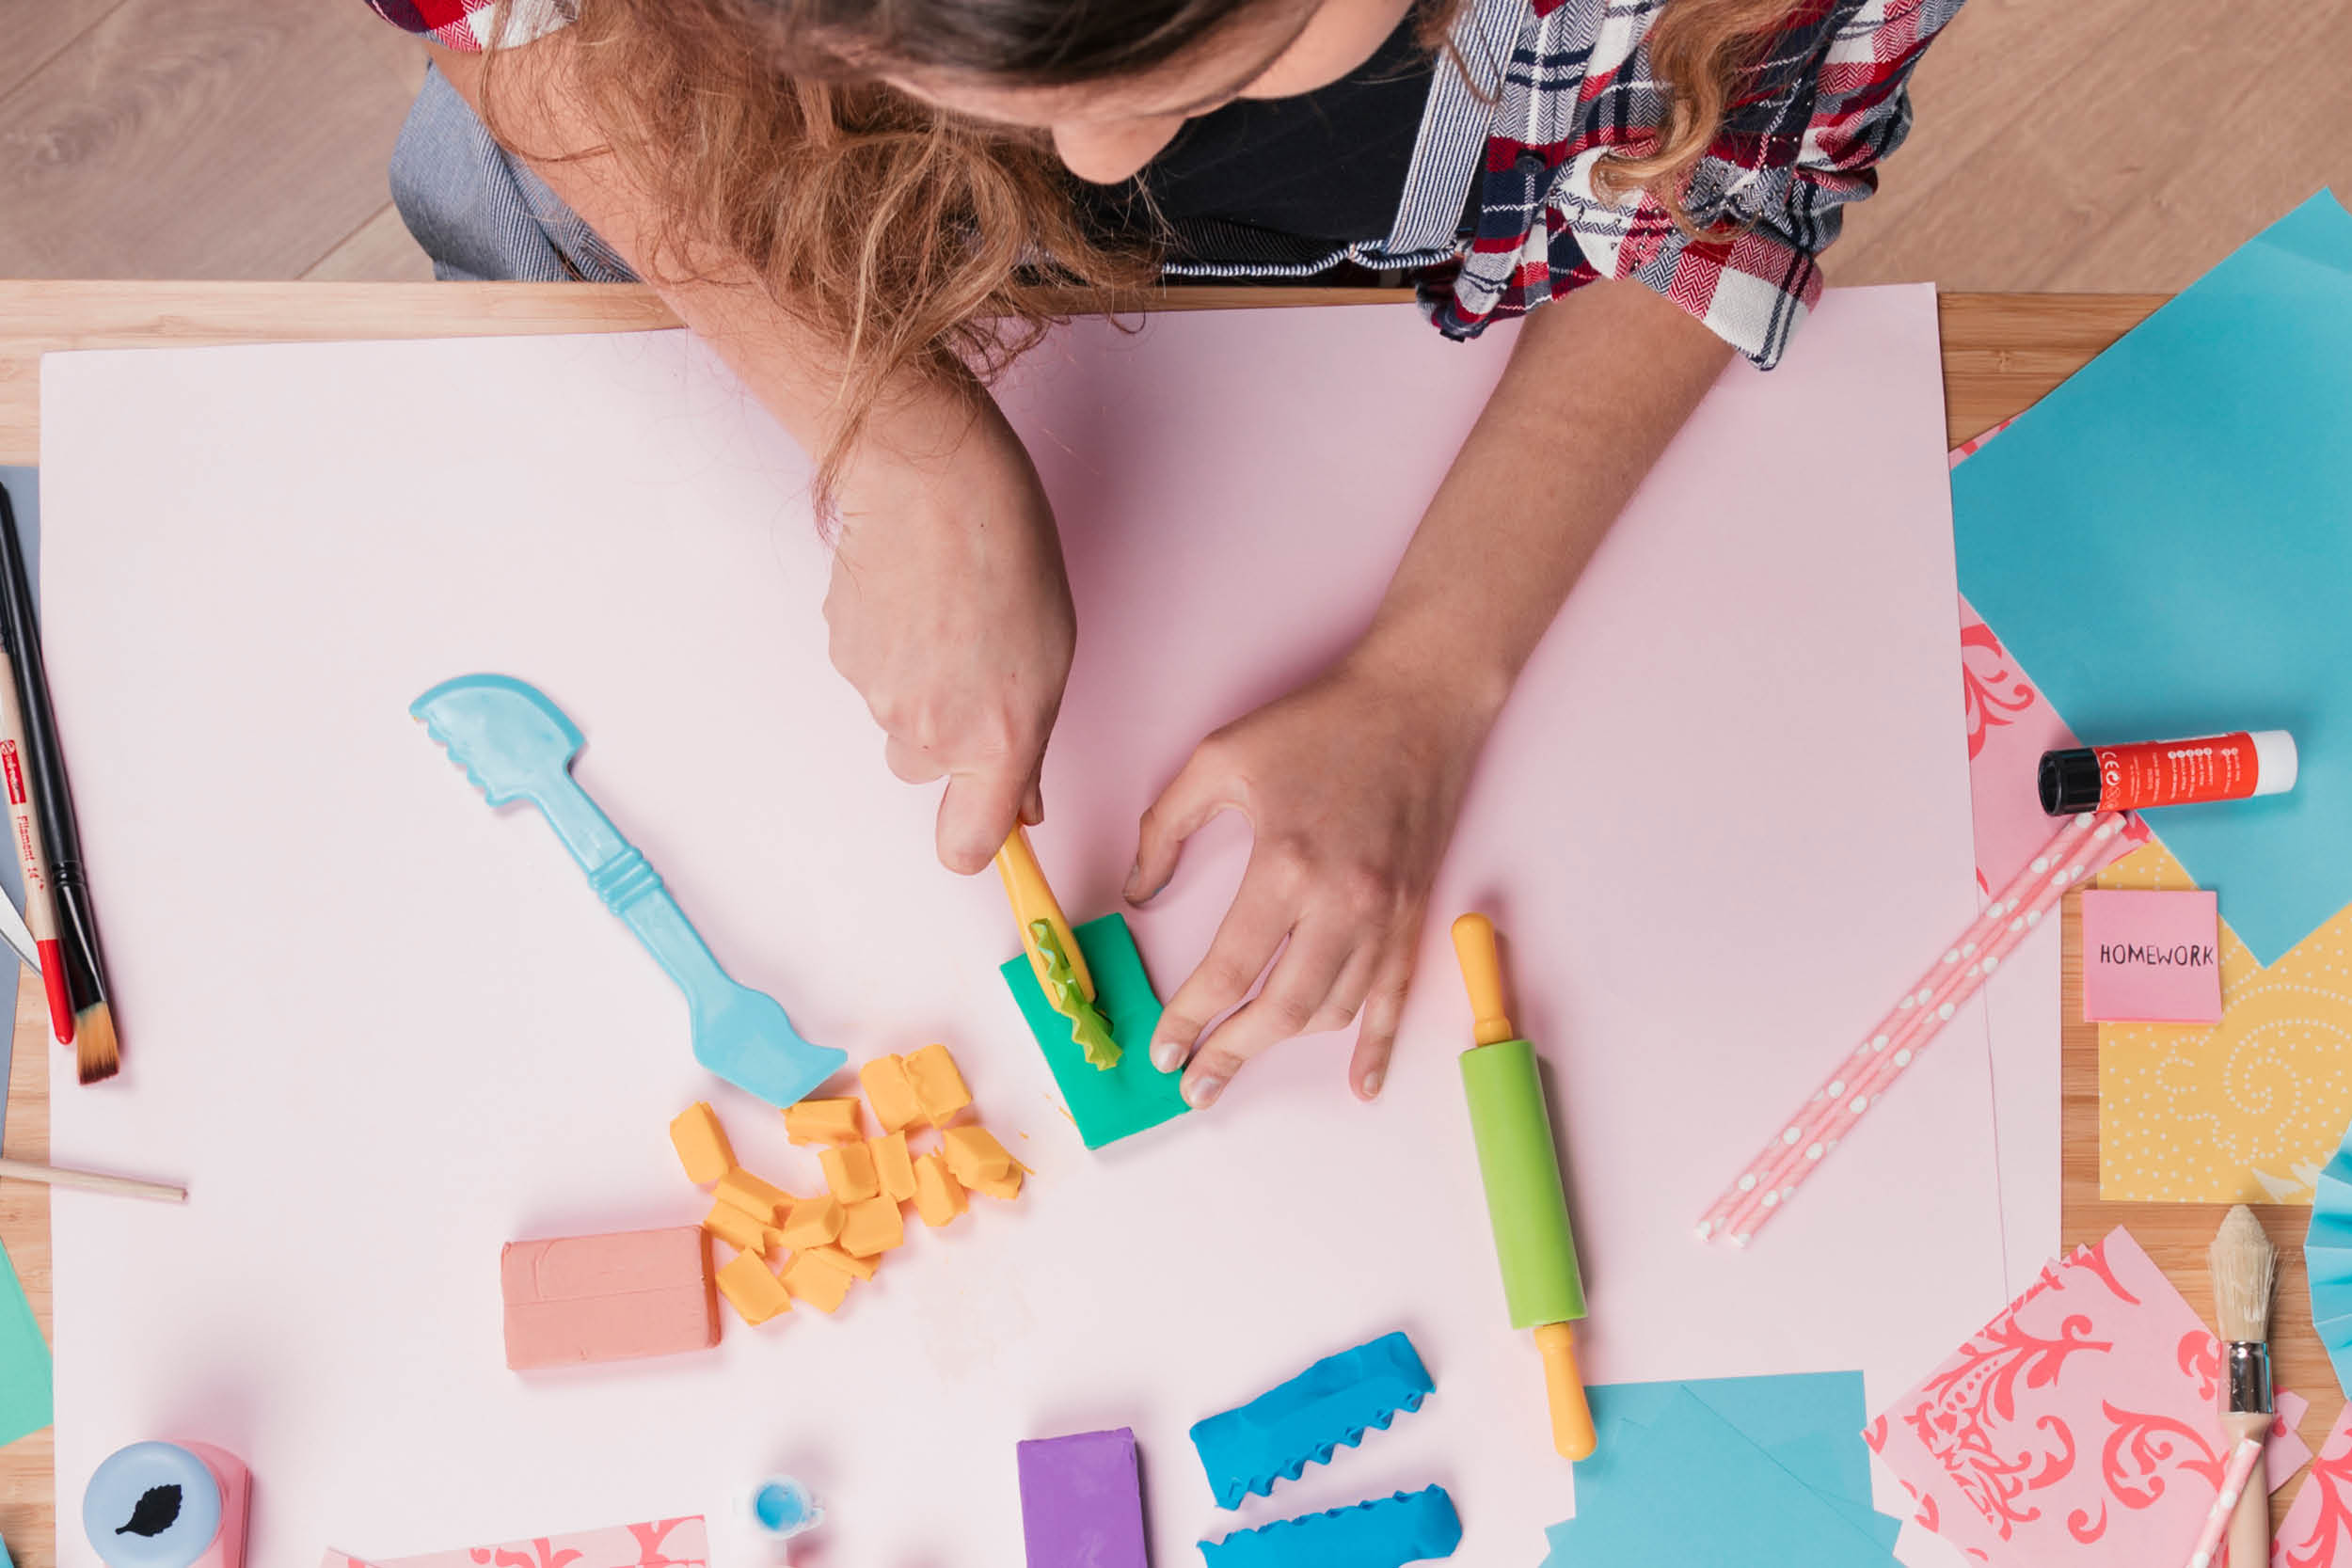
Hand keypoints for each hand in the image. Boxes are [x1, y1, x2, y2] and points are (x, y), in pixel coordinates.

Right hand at [824, 396, 1074, 873]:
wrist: (931, 480)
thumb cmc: (1007, 551)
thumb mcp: (1052, 656)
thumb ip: (1030, 740)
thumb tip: (1023, 797)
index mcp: (996, 740)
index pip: (967, 846)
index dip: (975, 840)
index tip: (989, 827)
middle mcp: (930, 732)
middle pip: (928, 771)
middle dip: (949, 736)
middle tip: (979, 665)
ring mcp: (878, 694)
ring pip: (897, 719)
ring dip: (921, 684)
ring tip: (949, 615)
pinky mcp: (843, 655)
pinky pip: (870, 674)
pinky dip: (889, 648)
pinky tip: (912, 598)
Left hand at [1126, 641, 1502, 1106]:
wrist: (1418, 699)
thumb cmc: (1318, 722)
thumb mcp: (1217, 758)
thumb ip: (1165, 828)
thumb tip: (1139, 894)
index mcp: (1286, 863)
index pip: (1228, 969)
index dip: (1189, 1018)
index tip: (1163, 1048)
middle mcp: (1342, 901)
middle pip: (1281, 1009)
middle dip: (1231, 1054)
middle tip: (1195, 1085)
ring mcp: (1386, 913)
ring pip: (1334, 1011)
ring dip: (1285, 1047)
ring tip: (1242, 1060)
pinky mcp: (1415, 914)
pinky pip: (1396, 997)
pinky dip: (1378, 1048)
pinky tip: (1361, 1086)